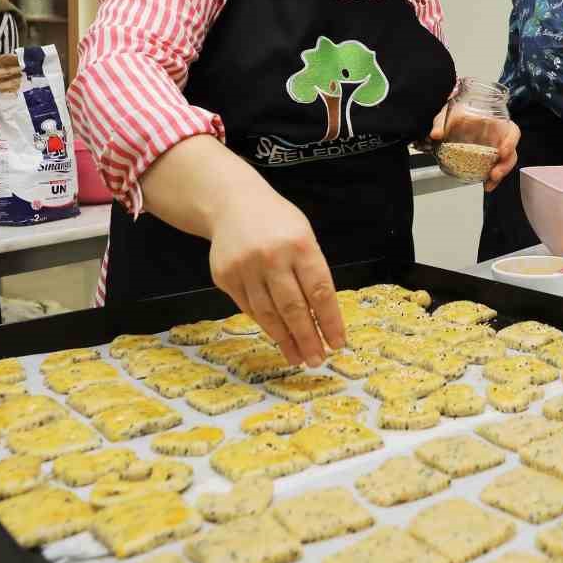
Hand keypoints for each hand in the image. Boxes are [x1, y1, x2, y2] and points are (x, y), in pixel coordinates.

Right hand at [206, 188, 342, 367]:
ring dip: (285, 339)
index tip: (338, 343)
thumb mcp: (304, 236)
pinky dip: (265, 324)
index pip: (320, 291)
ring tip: (298, 357)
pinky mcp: (225, 277)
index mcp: (300, 244)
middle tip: (317, 359)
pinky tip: (277, 336)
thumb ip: (312, 272)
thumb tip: (323, 318)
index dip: (330, 321)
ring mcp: (245, 268)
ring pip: (268, 314)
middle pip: (293, 308)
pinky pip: (248, 308)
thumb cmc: (277, 222)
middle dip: (308, 338)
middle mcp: (272, 257)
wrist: (231, 203)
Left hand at [429, 108, 520, 192]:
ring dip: (499, 174)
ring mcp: (494, 149)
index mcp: (496, 123)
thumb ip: (441, 122)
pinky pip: (494, 169)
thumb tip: (436, 134)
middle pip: (511, 153)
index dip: (511, 142)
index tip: (503, 151)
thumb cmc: (460, 113)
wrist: (456, 117)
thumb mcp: (449, 113)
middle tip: (494, 174)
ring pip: (504, 164)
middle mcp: (499, 137)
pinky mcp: (488, 159)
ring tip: (489, 183)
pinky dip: (491, 179)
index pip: (511, 132)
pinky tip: (485, 185)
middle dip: (505, 166)